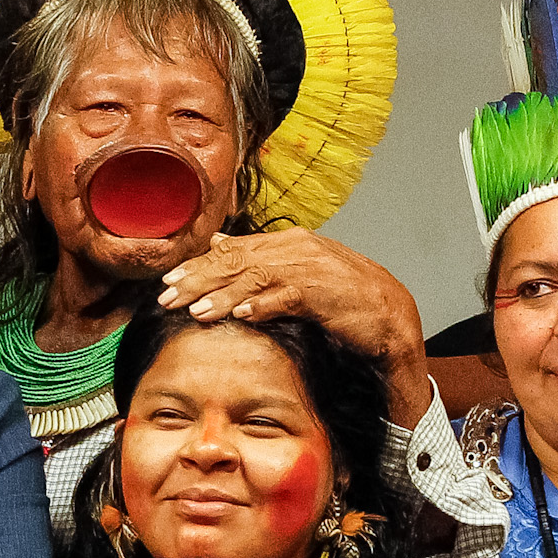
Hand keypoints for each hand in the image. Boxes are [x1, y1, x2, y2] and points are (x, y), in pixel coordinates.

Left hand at [160, 232, 431, 421]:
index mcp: (288, 242)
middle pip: (237, 261)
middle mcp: (296, 249)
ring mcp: (311, 270)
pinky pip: (288, 298)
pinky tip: (242, 315)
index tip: (169, 279)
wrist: (390, 314)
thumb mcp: (298, 271)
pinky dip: (264, 306)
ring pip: (257, 278)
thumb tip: (218, 243)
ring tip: (195, 311)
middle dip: (199, 279)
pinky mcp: (325, 294)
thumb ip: (259, 258)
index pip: (234, 249)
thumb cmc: (342, 297)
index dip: (198, 265)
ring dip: (223, 295)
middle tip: (168, 296)